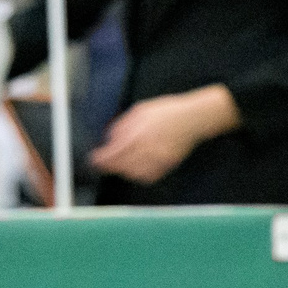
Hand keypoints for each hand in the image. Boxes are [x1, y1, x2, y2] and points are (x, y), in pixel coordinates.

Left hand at [91, 86, 235, 183]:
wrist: (193, 118)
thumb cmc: (166, 111)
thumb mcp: (139, 111)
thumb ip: (123, 126)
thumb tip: (110, 140)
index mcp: (138, 133)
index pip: (114, 153)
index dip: (101, 159)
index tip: (94, 161)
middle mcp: (148, 148)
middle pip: (122, 166)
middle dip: (111, 166)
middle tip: (105, 163)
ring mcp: (159, 159)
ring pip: (134, 174)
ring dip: (125, 171)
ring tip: (123, 163)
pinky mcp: (167, 165)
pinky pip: (149, 176)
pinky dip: (139, 174)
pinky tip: (137, 167)